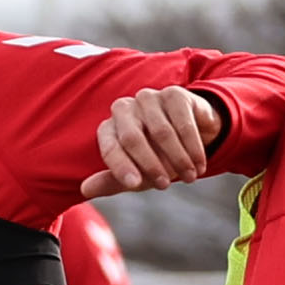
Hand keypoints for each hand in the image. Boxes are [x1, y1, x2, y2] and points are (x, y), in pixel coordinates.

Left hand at [81, 88, 224, 198]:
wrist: (191, 135)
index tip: (135, 184)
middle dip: (150, 165)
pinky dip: (192, 147)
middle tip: (165, 185)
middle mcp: (124, 109)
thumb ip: (112, 181)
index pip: (110, 147)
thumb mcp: (136, 174)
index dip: (120, 167)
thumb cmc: (157, 157)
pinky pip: (183, 124)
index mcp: (109, 128)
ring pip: (161, 133)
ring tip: (190, 178)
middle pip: (132, 138)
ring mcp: (148, 99)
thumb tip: (85, 189)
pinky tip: (199, 164)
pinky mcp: (174, 95)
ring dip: (177, 159)